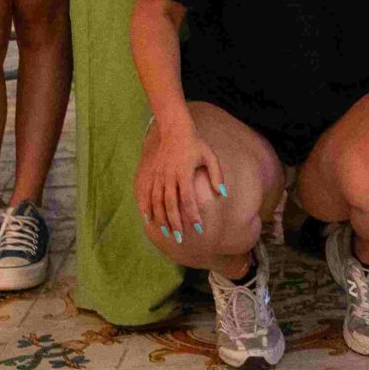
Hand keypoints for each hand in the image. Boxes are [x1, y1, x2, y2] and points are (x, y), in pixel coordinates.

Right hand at [136, 119, 222, 242]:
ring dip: (161, 219)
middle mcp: (169, 175)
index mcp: (184, 172)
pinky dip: (146, 207)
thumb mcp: (210, 156)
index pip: (188, 199)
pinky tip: (148, 219)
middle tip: (180, 239)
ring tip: (167, 233)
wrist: (175, 130)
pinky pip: (146, 194)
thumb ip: (217, 175)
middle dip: (175, 223)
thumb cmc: (196, 144)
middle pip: (170, 204)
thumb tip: (222, 194)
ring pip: (157, 201)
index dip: (193, 215)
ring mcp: (158, 175)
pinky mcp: (151, 174)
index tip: (198, 228)